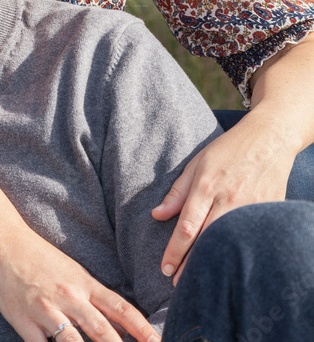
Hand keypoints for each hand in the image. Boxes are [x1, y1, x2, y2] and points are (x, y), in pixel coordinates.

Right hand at [0, 231, 160, 341]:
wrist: (4, 245)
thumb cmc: (42, 259)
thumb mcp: (74, 272)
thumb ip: (95, 299)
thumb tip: (121, 326)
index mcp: (84, 283)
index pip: (120, 309)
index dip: (141, 329)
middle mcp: (69, 297)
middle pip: (101, 331)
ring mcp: (46, 311)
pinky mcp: (25, 323)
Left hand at [152, 113, 293, 284]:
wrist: (267, 139)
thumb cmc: (227, 151)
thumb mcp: (196, 164)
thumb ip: (177, 191)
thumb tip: (157, 215)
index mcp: (206, 186)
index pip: (186, 227)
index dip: (175, 251)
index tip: (165, 269)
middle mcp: (228, 199)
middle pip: (206, 240)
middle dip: (191, 265)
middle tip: (178, 285)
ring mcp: (250, 207)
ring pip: (228, 243)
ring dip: (213, 264)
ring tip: (200, 281)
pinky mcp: (267, 211)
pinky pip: (249, 237)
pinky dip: (237, 252)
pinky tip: (228, 264)